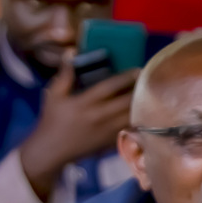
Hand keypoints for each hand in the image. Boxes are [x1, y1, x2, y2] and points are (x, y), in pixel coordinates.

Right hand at [18, 61, 139, 199]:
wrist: (53, 150)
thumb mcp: (53, 95)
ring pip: (131, 116)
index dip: (125, 78)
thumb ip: (65, 74)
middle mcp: (99, 117)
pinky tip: (145, 112)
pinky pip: (130, 129)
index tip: (137, 70)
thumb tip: (71, 52)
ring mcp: (107, 131)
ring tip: (149, 94)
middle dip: (139, 90)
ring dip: (142, 105)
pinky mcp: (110, 141)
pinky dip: (139, 120)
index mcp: (84, 103)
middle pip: (126, 102)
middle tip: (148, 80)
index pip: (109, 87)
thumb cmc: (52, 120)